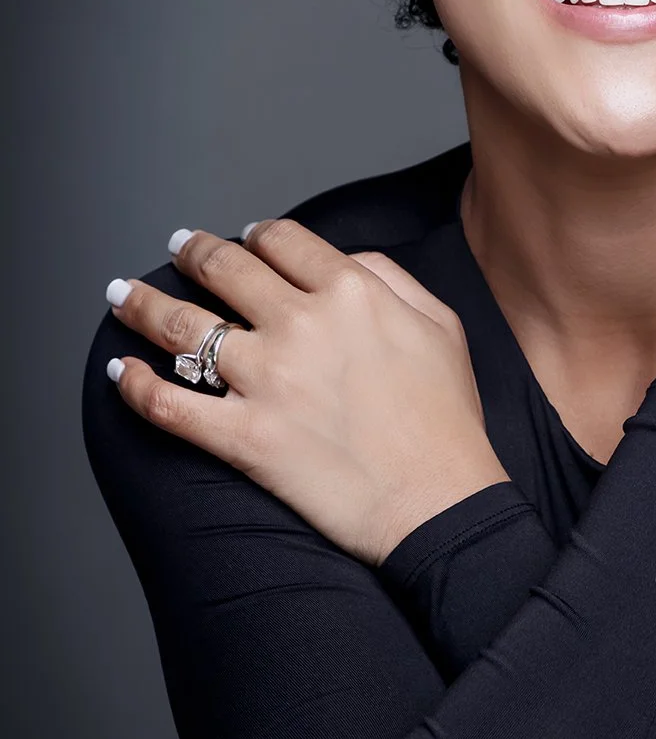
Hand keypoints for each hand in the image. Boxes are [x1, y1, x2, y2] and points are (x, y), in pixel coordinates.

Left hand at [104, 220, 509, 565]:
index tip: (245, 239)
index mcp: (351, 292)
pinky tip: (122, 372)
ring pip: (182, 328)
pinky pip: (169, 406)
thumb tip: (343, 261)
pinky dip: (136, 386)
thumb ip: (391, 278)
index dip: (256, 236)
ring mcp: (266, 382)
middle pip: (224, 269)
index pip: (282, 242)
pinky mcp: (243, 437)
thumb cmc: (449, 421)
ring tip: (122, 294)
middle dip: (192, 253)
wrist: (440, 503)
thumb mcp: (441, 326)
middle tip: (177, 250)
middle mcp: (301, 326)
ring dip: (142, 304)